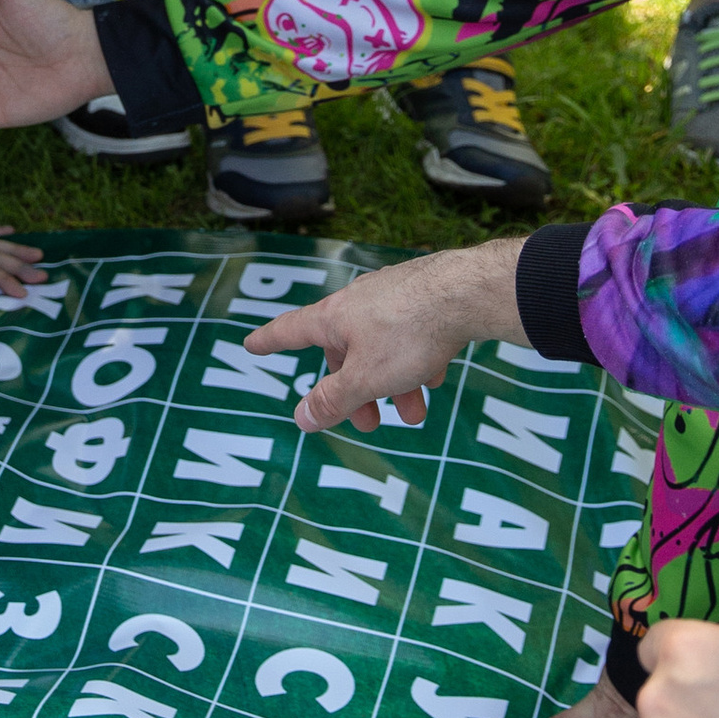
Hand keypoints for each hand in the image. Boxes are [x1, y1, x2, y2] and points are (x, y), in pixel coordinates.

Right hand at [245, 239, 523, 432]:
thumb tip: (300, 419)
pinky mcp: (423, 294)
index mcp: (333, 317)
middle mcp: (357, 301)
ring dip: (393, 384)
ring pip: (382, 347)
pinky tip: (435, 378)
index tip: (251, 344)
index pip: (290, 331)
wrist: (467, 293)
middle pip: (344, 351)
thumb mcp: (366, 378)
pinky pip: (410, 333)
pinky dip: (416, 360)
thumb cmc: (410, 333)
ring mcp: (391, 294)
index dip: (269, 341)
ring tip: (416, 415)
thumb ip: (333, 400)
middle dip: (355, 391)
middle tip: (370, 424)